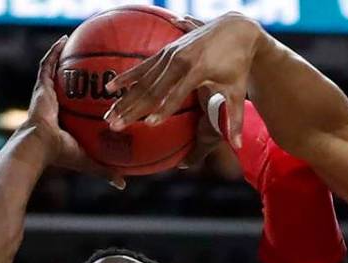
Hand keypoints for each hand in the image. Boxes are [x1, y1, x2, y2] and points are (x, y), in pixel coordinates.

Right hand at [24, 36, 125, 188]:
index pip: (74, 105)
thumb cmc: (61, 155)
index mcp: (63, 120)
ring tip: (72, 41)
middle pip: (64, 84)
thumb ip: (106, 170)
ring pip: (54, 70)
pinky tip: (64, 39)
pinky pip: (48, 64)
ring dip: (62, 55)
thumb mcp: (89, 161)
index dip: (82, 97)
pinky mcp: (41, 86)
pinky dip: (55, 51)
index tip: (95, 89)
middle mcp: (53, 104)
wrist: (39, 146)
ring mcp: (45, 94)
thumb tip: (123, 185)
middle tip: (86, 61)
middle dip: (72, 72)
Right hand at [103, 12, 262, 147]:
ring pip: (143, 80)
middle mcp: (179, 60)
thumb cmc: (238, 65)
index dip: (164, 109)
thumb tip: (238, 146)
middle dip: (133, 109)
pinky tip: (110, 88)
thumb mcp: (237, 91)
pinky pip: (143, 66)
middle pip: (152, 89)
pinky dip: (127, 78)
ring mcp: (170, 54)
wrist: (235, 30)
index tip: (150, 124)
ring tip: (109, 114)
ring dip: (124, 98)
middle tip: (115, 125)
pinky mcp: (166, 51)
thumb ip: (235, 119)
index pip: (177, 94)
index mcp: (197, 70)